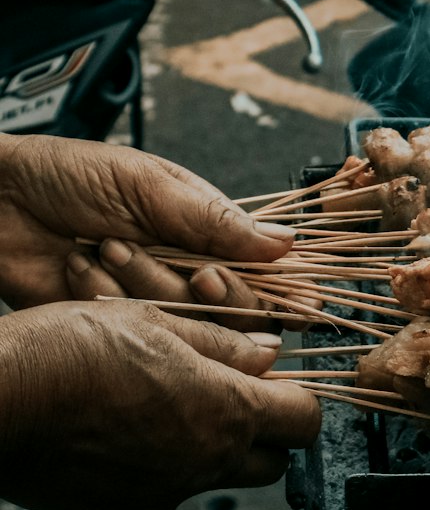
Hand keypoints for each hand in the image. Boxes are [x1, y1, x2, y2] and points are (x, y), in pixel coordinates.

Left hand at [0, 134, 294, 313]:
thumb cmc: (64, 175)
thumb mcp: (147, 184)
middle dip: (204, 290)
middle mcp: (184, 267)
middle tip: (189, 273)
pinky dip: (106, 301)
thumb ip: (215, 219)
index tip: (261, 289)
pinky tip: (80, 269)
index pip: (263, 270)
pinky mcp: (115, 326)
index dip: (270, 287)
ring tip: (107, 248)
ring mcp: (150, 299)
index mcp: (204, 228)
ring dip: (145, 286)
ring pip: (185, 324)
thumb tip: (285, 241)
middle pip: (232, 308)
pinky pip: (136, 334)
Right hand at [0, 300, 320, 509]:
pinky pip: (170, 488)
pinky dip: (168, 462)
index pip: (305, 421)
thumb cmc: (72, 352)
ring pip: (220, 477)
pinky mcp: (128, 508)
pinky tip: (131, 427)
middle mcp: (205, 463)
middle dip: (264, 431)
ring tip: (173, 404)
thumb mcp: (155, 323)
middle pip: (272, 461)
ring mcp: (166, 492)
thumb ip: (222, 344)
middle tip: (232, 393)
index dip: (298, 398)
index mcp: (225, 413)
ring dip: (216, 447)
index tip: (279, 381)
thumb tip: (267, 354)